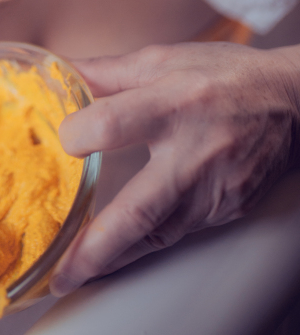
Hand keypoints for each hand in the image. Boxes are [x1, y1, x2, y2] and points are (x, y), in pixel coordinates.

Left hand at [50, 41, 299, 295]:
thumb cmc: (224, 76)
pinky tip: (115, 253)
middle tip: (59, 273)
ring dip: (113, 257)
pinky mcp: (227, 210)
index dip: (79, 134)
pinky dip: (143, 246)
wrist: (294, 102)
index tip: (63, 140)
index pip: (114, 124)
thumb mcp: (164, 59)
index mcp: (174, 102)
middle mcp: (194, 152)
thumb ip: (107, 71)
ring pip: (157, 235)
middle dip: (95, 247)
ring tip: (73, 274)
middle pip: (139, 209)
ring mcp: (213, 189)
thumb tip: (59, 71)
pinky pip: (177, 233)